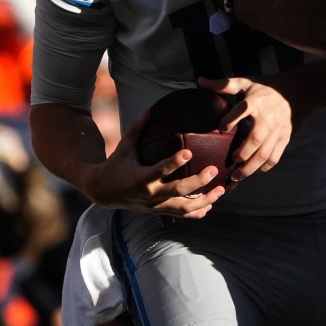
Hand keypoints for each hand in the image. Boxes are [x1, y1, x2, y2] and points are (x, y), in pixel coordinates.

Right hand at [84, 111, 228, 218]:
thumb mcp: (124, 147)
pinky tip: (210, 206)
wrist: (104, 192)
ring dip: (204, 200)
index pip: (159, 171)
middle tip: (213, 170)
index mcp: (140, 178)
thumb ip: (136, 129)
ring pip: (183, 207)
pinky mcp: (158, 211)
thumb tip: (149, 110)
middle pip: (177, 191)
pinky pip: (180, 214)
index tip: (189, 152)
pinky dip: (196, 212)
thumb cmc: (116, 165)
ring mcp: (155, 205)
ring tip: (221, 190)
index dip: (174, 163)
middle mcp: (149, 195)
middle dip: (197, 182)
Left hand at [197, 75, 293, 181]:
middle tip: (231, 160)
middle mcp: (267, 118)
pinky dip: (265, 166)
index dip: (232, 118)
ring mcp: (277, 130)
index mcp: (256, 102)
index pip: (243, 109)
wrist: (297, 91)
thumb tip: (200, 81)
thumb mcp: (246, 82)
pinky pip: (275, 156)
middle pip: (255, 139)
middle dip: (242, 153)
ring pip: (265, 153)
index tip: (220, 128)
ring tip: (237, 176)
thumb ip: (224, 84)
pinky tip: (255, 170)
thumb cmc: (266, 87)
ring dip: (250, 167)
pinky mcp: (284, 138)